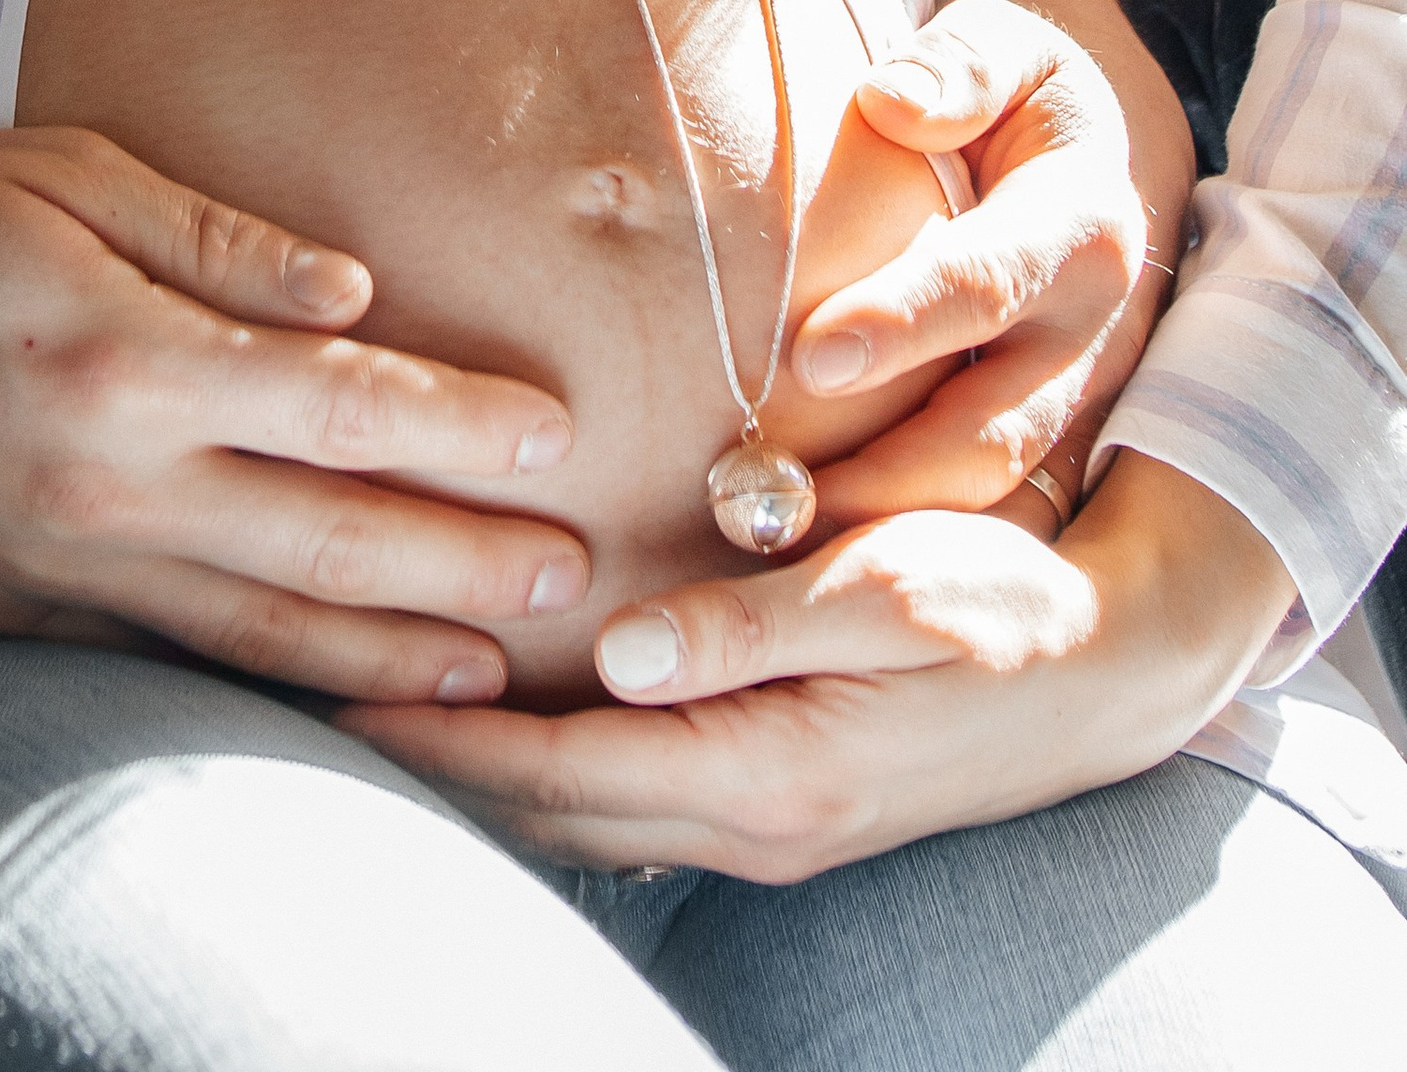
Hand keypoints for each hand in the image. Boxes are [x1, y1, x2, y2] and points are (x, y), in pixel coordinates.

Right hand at [0, 118, 592, 704]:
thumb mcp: (67, 174)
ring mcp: (59, 571)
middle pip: (322, 544)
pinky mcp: (25, 617)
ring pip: (260, 637)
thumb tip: (360, 299)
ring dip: (391, 658)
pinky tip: (350, 693)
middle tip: (574, 577)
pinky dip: (275, 686)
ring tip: (497, 671)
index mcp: (121, 357)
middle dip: (461, 565)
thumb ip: (220, 243)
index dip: (455, 426)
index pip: (333, 404)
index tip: (553, 433)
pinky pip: (173, 660)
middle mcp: (99, 485)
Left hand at [342, 454, 1294, 879]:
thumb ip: (749, 626)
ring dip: (481, 777)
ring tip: (372, 716)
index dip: (449, 735)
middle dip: (432, 765)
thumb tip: (620, 654)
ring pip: (583, 820)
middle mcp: (752, 820)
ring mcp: (765, 826)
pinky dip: (548, 777)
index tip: (342, 688)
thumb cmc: (1002, 608)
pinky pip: (630, 808)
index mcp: (768, 769)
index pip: (565, 765)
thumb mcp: (886, 595)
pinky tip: (499, 736)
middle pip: (551, 811)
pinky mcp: (778, 804)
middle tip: (312, 696)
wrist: (1109, 670)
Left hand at [788, 0, 1157, 524]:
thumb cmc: (1018, 91)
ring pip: (989, 492)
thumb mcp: (1008, 43)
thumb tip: (893, 100)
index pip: (987, 283)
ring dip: (888, 529)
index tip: (811, 357)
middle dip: (887, 473)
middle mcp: (1091, 333)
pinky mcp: (1048, 444)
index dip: (902, 321)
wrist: (1090, 147)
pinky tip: (812, 569)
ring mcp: (1074, 402)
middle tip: (770, 499)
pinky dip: (908, 547)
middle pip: (993, 426)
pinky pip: (984, 512)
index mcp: (1082, 227)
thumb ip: (960, 64)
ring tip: (773, 547)